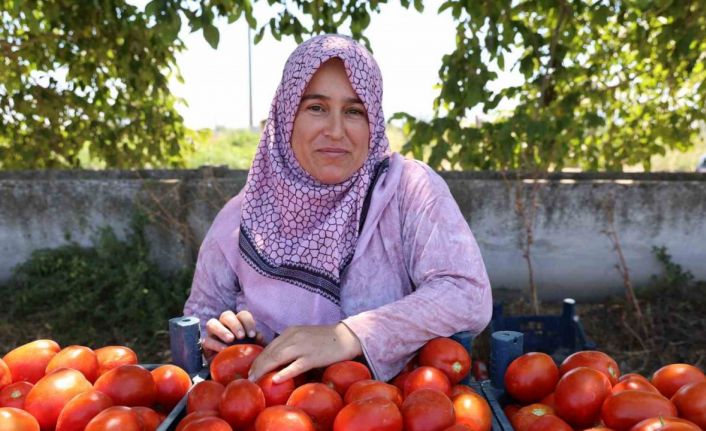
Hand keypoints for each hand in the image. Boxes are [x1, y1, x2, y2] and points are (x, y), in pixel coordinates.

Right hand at [203, 310, 263, 356]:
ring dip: (221, 330)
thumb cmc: (245, 358)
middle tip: (241, 336)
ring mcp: (213, 335)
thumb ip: (258, 342)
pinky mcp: (206, 346)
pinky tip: (223, 350)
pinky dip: (215, 344)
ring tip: (230, 339)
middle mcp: (224, 326)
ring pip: (211, 324)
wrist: (233, 374)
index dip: (247, 322)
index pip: (242, 315)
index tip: (252, 335)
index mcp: (239, 324)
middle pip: (226, 315)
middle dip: (234, 324)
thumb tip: (259, 336)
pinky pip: (206, 341)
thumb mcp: (255, 350)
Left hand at [248, 323, 362, 383]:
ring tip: (256, 379)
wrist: (345, 337)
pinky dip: (284, 373)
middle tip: (249, 377)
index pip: (270, 346)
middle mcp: (295, 337)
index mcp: (291, 331)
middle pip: (271, 352)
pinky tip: (275, 380)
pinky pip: (296, 366)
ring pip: (279, 358)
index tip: (251, 369)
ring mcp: (303, 347)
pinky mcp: (313, 357)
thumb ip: (290, 344)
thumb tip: (275, 359)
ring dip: (265, 369)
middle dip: (258, 365)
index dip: (259, 359)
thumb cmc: (324, 339)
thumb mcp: (303, 336)